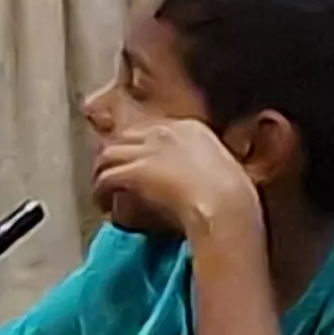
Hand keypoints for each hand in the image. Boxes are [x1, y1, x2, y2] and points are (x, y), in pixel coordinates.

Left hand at [92, 120, 264, 242]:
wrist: (226, 205)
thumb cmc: (233, 197)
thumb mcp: (223, 170)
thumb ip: (205, 167)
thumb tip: (196, 182)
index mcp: (190, 128)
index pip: (153, 131)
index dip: (141, 148)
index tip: (139, 165)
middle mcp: (165, 132)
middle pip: (126, 138)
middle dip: (118, 156)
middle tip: (114, 176)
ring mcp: (147, 150)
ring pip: (109, 155)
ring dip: (103, 173)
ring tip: (103, 192)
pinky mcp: (133, 171)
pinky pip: (106, 179)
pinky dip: (100, 192)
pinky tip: (103, 204)